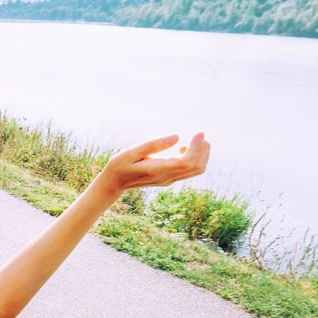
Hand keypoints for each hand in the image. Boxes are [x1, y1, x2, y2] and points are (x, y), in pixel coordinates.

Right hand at [94, 133, 209, 192]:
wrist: (113, 184)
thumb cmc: (119, 166)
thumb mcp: (132, 152)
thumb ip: (154, 145)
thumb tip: (176, 137)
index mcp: (157, 171)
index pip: (186, 162)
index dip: (196, 147)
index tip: (199, 133)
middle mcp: (166, 177)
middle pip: (197, 168)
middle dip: (204, 150)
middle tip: (200, 135)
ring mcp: (168, 180)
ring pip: (195, 170)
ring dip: (201, 155)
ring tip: (195, 140)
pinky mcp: (168, 179)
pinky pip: (188, 171)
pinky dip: (193, 158)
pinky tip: (182, 148)